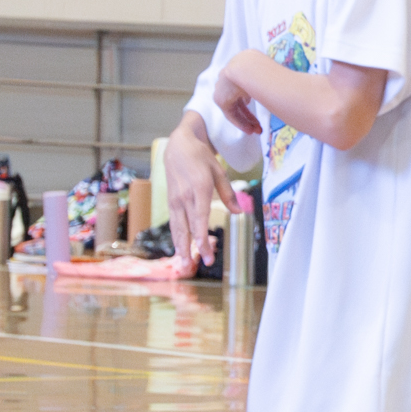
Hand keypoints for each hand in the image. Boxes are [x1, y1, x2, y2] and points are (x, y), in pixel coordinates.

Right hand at [164, 121, 245, 267]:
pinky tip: (179, 248)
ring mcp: (175, 200)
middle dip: (192, 248)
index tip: (206, 253)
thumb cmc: (202, 158)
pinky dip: (176, 236)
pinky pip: (174, 222)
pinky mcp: (171, 201)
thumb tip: (239, 213)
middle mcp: (185, 197)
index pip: (200, 219)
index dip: (202, 238)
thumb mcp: (219, 172)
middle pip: (187, 227)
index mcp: (199, 189)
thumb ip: (228, 194)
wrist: (178, 146)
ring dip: (180, 246)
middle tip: (197, 265)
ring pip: (177, 227)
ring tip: (184, 263)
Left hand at [212, 51, 267, 136]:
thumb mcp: (264, 74)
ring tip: (256, 131)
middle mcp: (228, 79)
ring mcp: (222, 89)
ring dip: (246, 121)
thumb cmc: (262, 69)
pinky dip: (241, 123)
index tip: (265, 103)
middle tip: (260, 125)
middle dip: (250, 114)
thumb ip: (266, 81)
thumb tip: (279, 86)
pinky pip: (231, 114)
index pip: (245, 86)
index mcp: (238, 68)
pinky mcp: (220, 99)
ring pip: (235, 109)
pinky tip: (250, 130)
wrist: (248, 67)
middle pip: (239, 100)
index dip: (255, 96)